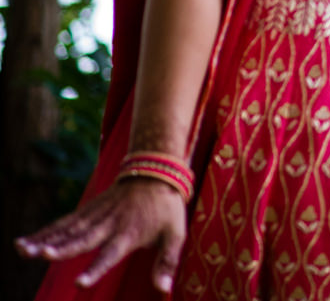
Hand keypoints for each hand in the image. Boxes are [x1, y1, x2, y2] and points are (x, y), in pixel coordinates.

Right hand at [13, 178, 188, 292]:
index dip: (96, 269)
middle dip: (62, 249)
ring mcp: (95, 215)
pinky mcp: (86, 210)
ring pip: (67, 229)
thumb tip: (164, 290)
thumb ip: (168, 262)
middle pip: (82, 239)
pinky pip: (62, 223)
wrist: (156, 172)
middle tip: (41, 256)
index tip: (80, 283)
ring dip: (43, 240)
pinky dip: (43, 233)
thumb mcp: (175, 234)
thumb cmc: (166, 209)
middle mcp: (108, 224)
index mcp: (129, 233)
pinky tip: (23, 243)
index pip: (111, 254)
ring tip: (21, 251)